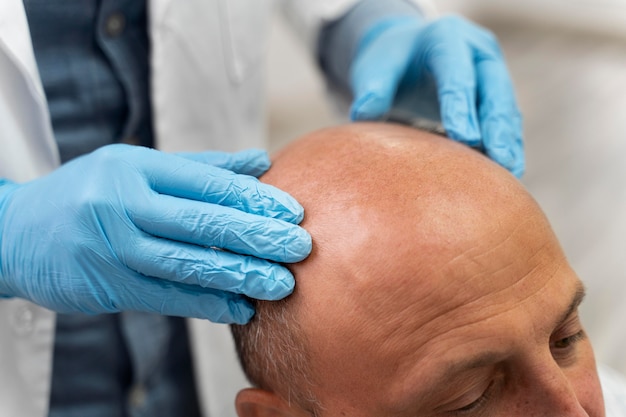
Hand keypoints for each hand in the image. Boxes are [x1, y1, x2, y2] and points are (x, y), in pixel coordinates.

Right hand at [0, 145, 310, 323]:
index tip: (293, 211)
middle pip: (202, 222)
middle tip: (300, 248)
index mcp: (136, 167)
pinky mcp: (106, 285)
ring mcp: (112, 247)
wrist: (17, 231)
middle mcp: (122, 204)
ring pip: (187, 263)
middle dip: (256, 236)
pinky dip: (205, 304)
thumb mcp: (138, 167)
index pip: (206, 183)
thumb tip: (261, 162)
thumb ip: (202, 169)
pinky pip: (166, 297)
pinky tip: (239, 308)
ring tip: (281, 284)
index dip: (254, 198)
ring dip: (239, 276)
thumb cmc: (92, 192)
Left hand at [350, 15, 523, 177]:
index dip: (462, 107)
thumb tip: (363, 113)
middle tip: (502, 161)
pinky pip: (506, 119)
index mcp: (447, 38)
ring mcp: (492, 70)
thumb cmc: (390, 61)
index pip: (457, 76)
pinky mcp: (497, 92)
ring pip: (506, 107)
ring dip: (509, 140)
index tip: (466, 139)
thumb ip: (372, 88)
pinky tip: (508, 171)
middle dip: (497, 127)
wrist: (407, 52)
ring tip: (510, 173)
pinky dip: (508, 143)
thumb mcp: (376, 68)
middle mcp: (477, 51)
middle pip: (494, 90)